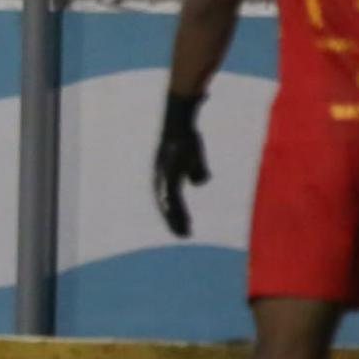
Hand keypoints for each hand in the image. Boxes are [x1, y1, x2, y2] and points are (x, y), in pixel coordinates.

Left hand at [152, 94, 209, 237]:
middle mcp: (161, 178)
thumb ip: (197, 172)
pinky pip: (170, 190)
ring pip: (168, 202)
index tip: (184, 229)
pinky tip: (175, 214)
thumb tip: (197, 183)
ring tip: (184, 231)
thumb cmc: (187, 140)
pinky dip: (171, 203)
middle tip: (184, 235)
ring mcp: (163, 175)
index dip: (176, 216)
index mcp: (166, 178)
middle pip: (167, 205)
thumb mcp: (195, 160)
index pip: (169, 202)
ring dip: (175, 217)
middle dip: (175, 221)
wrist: (180, 123)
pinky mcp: (168, 170)